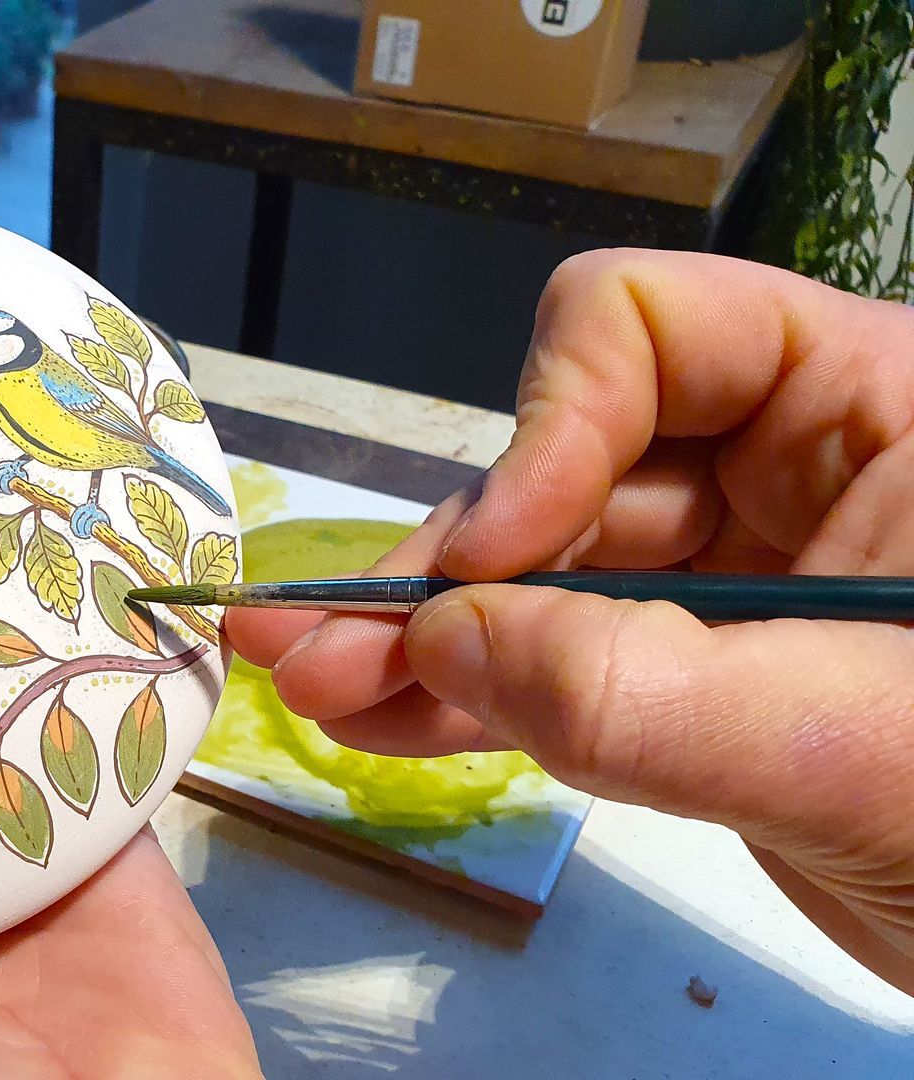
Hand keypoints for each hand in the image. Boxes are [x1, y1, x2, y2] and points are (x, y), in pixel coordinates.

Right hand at [227, 250, 913, 994]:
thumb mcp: (867, 746)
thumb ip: (646, 691)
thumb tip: (442, 644)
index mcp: (876, 404)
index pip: (649, 332)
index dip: (546, 429)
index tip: (491, 562)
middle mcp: (796, 468)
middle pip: (565, 466)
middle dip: (447, 564)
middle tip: (317, 642)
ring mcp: (740, 581)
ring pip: (543, 577)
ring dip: (427, 638)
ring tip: (316, 691)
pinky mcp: (705, 684)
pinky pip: (563, 666)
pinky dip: (472, 697)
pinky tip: (383, 725)